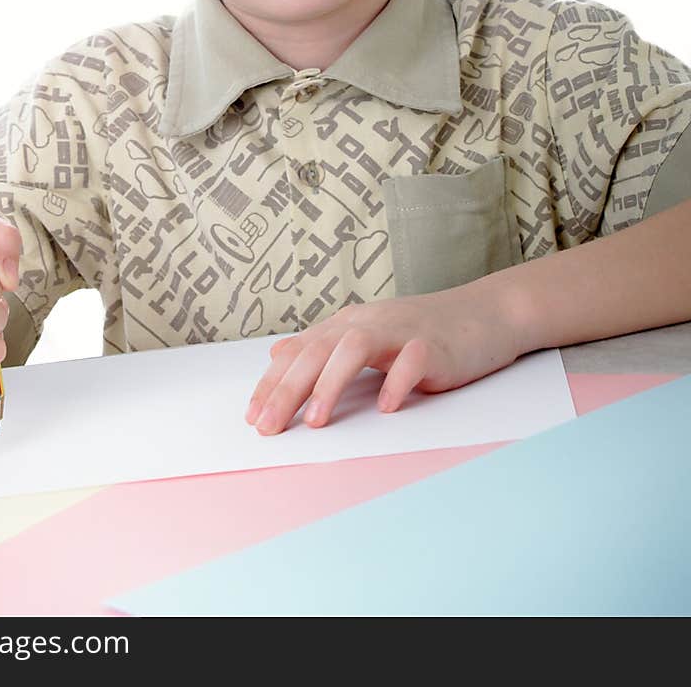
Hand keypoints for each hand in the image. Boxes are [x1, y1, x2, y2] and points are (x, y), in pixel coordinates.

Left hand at [245, 283, 521, 434]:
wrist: (486, 314)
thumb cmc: (424, 333)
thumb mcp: (367, 335)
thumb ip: (323, 347)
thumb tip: (278, 355)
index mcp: (349, 324)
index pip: (301, 351)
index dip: (273, 383)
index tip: (253, 417)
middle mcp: (368, 323)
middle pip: (319, 350)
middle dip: (288, 389)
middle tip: (269, 426)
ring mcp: (401, 331)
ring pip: (356, 347)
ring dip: (331, 384)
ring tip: (316, 420)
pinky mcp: (434, 344)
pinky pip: (411, 361)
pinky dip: (396, 382)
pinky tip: (386, 407)